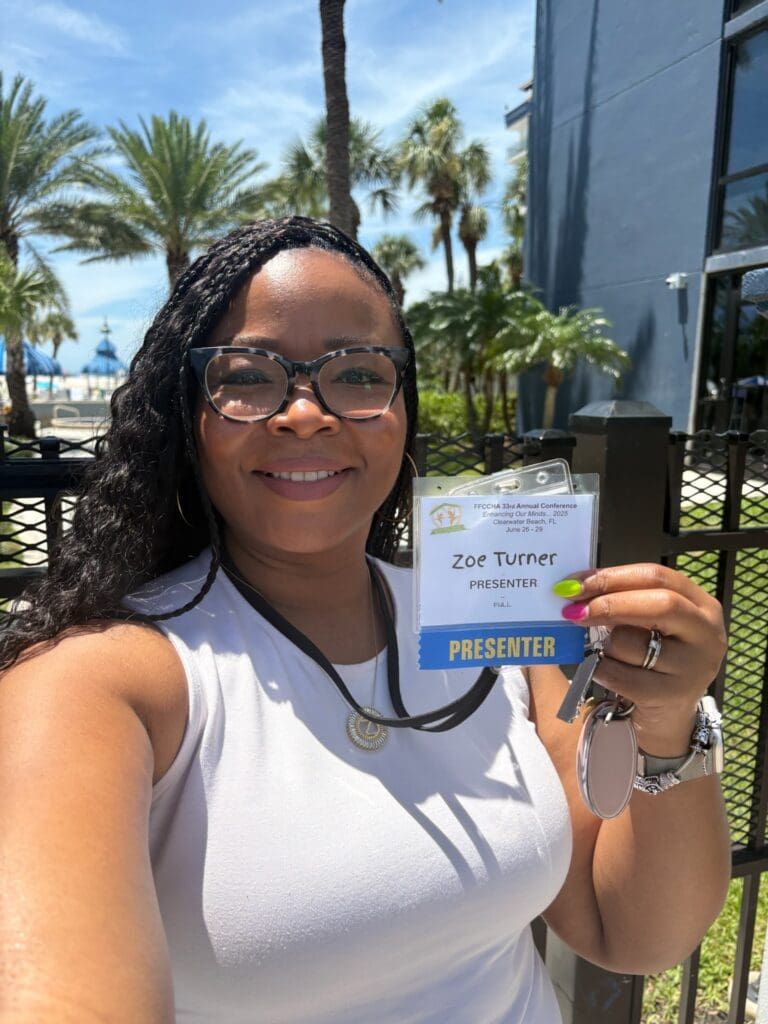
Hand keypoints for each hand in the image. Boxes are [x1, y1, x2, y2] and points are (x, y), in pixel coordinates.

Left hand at [555, 564, 726, 754]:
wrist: (668, 713)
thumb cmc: (651, 656)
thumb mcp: (647, 622)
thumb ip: (621, 599)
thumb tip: (573, 587)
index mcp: (699, 603)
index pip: (655, 576)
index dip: (612, 576)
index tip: (575, 583)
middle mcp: (705, 632)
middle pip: (658, 604)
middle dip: (608, 604)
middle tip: (573, 611)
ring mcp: (694, 666)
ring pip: (634, 642)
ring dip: (606, 645)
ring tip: (607, 652)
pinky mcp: (674, 696)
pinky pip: (622, 676)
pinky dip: (602, 670)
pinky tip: (603, 671)